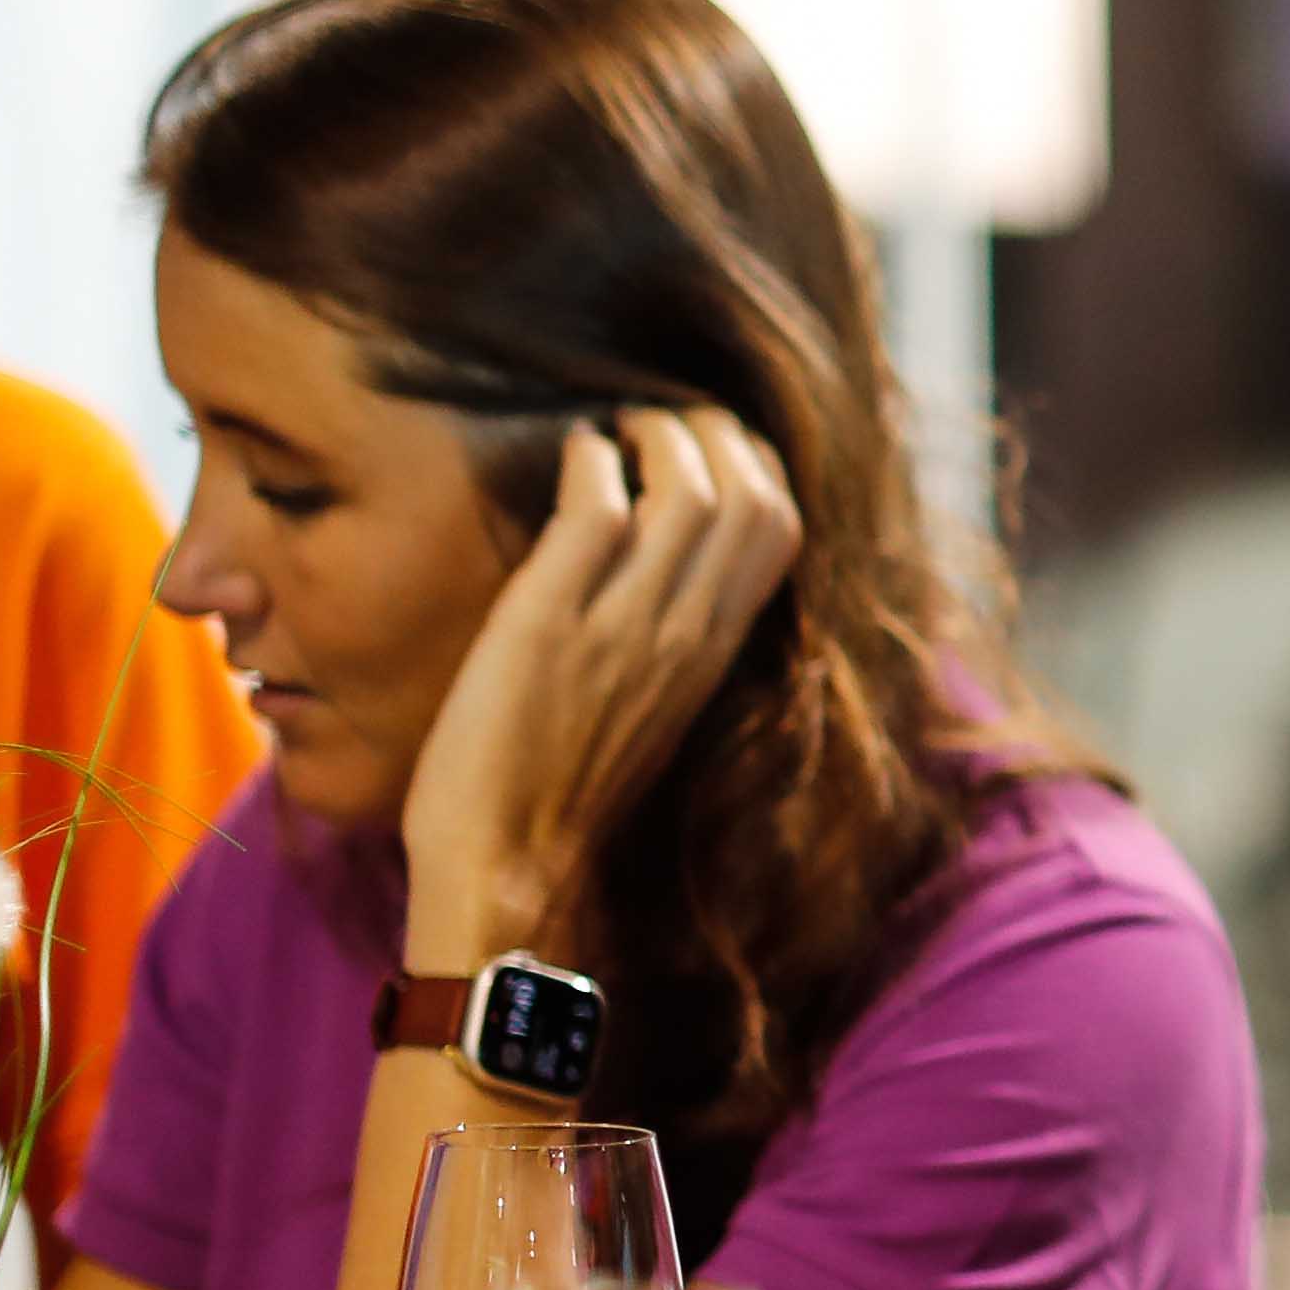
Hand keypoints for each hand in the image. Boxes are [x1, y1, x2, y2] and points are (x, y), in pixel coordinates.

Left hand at [400, 410, 802, 974]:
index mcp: (715, 652)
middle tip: (656, 421)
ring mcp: (623, 627)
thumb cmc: (561, 792)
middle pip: (750, 491)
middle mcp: (685, 633)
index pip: (782, 526)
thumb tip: (661, 570)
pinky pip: (597, 507)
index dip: (752, 462)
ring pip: (689, 486)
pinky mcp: (550, 623)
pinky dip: (590, 458)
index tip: (704, 446)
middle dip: (711, 429)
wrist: (507, 867)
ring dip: (653, 431)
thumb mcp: (650, 708)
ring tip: (616, 429)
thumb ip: (669, 641)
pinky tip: (571, 456)